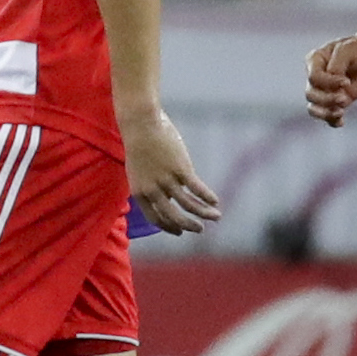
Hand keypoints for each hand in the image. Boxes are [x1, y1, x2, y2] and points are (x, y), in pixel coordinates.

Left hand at [122, 104, 221, 235]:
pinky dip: (207, 197)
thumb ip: (152, 186)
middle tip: (200, 230)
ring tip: (216, 216)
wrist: (140, 124)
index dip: (169, 227)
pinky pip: (197, 189)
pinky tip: (215, 200)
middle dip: (189, 226)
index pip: (156, 218)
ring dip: (204, 213)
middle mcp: (153, 190)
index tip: (180, 231)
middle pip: (174, 216)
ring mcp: (167, 180)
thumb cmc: (140, 145)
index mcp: (140, 192)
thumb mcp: (140, 170)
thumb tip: (170, 197)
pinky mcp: (180, 169)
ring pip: (189, 205)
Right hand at [302, 31, 356, 126]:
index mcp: (315, 61)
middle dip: (326, 100)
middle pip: (311, 94)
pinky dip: (332, 121)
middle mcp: (316, 77)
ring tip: (340, 113)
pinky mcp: (337, 100)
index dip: (328, 83)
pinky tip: (341, 122)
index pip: (314, 78)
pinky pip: (328, 115)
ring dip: (326, 113)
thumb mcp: (347, 50)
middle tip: (345, 99)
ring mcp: (326, 90)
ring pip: (314, 107)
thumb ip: (337, 66)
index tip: (347, 81)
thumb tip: (333, 88)